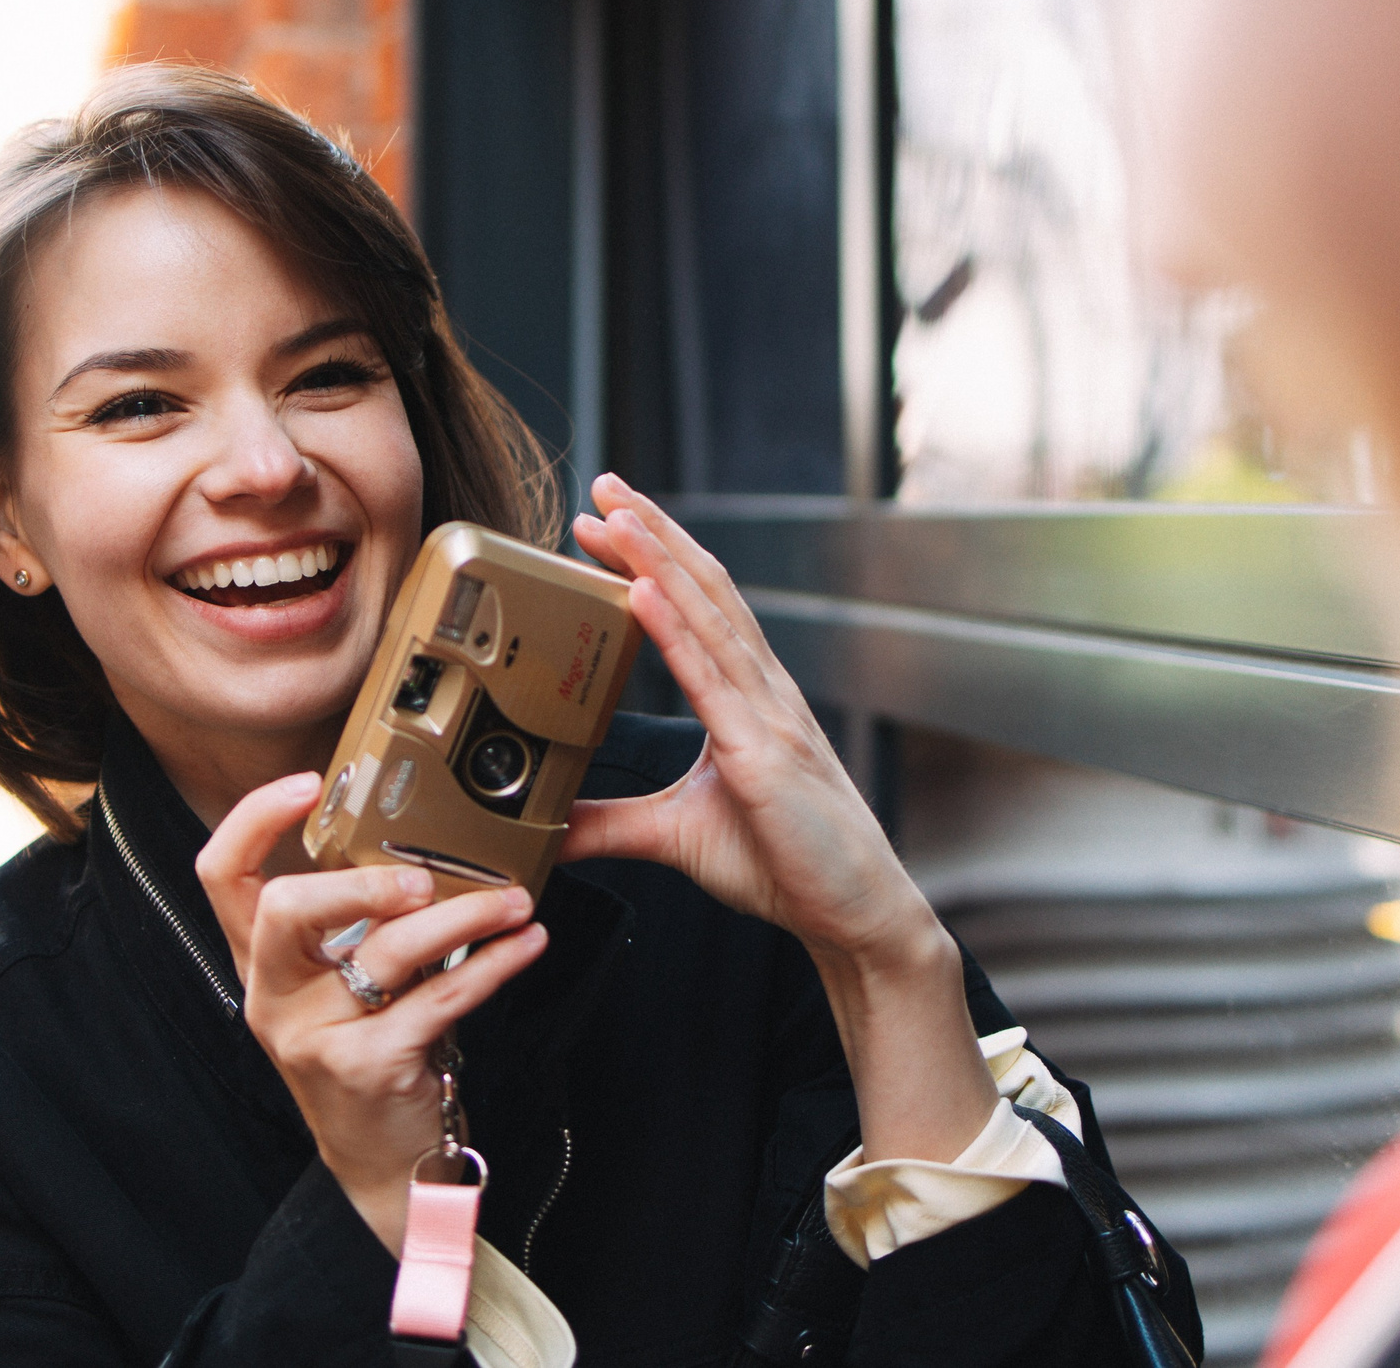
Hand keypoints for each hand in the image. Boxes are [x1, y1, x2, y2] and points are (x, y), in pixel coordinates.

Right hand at [196, 774, 548, 1254]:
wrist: (384, 1162)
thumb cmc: (372, 1050)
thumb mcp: (343, 984)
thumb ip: (354, 923)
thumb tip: (419, 839)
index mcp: (261, 962)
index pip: (222, 875)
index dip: (255, 820)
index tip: (310, 781)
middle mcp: (273, 996)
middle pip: (285, 907)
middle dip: (359, 880)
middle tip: (423, 876)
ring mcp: (313, 1035)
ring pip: (384, 952)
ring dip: (463, 917)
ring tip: (516, 901)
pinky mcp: (366, 1066)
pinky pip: (438, 998)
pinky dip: (493, 965)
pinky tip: (526, 945)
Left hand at [567, 475, 936, 967]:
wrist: (854, 913)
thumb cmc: (785, 866)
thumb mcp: (674, 835)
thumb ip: (609, 822)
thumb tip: (545, 827)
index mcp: (747, 700)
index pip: (697, 608)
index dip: (655, 557)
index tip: (608, 519)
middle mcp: (761, 692)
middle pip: (703, 591)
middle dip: (653, 534)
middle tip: (604, 486)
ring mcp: (766, 717)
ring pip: (706, 619)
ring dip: (657, 559)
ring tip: (615, 515)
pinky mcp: (762, 756)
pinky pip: (710, 681)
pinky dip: (674, 630)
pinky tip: (641, 590)